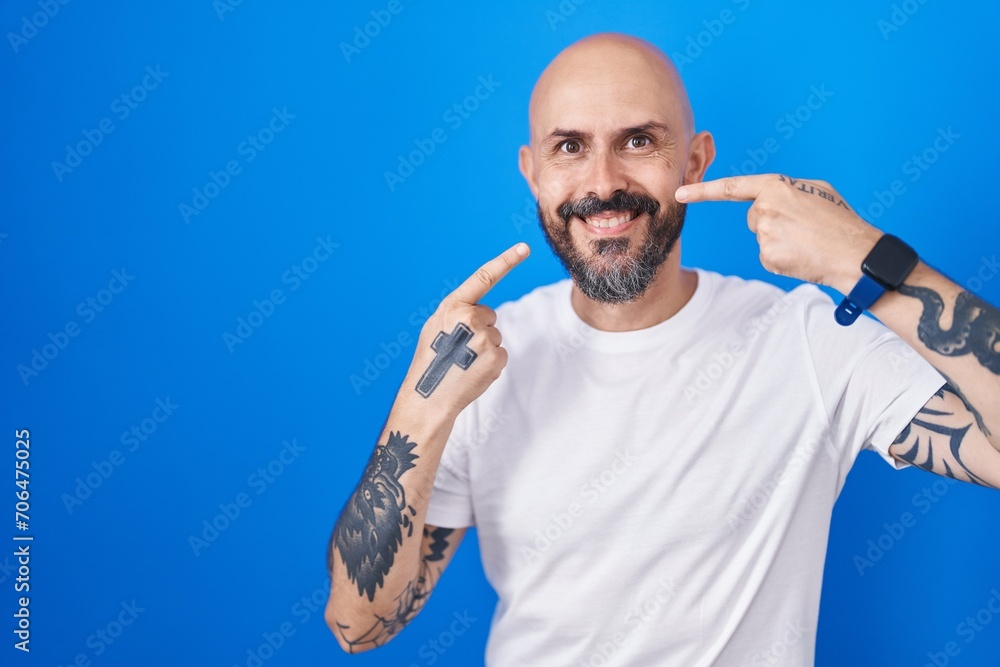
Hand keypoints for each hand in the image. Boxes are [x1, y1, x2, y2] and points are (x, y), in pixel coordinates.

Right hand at [403, 242, 529, 415]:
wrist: (430, 397)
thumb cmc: (431, 360)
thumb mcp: (436, 327)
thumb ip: (458, 313)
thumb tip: (483, 313)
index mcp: (453, 306)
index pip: (483, 277)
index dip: (506, 261)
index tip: (524, 248)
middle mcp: (470, 318)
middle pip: (489, 315)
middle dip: (479, 328)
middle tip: (459, 348)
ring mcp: (484, 338)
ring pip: (495, 336)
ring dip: (483, 348)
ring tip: (463, 363)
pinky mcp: (496, 357)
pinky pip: (500, 353)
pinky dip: (490, 363)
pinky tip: (473, 372)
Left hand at [675, 174, 882, 293]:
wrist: (855, 253)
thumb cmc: (840, 221)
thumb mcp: (817, 191)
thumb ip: (786, 191)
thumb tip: (767, 199)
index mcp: (776, 187)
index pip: (732, 187)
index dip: (703, 190)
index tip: (680, 192)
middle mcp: (765, 209)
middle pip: (753, 217)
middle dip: (772, 222)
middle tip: (803, 228)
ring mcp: (765, 234)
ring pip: (761, 237)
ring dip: (780, 241)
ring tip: (807, 241)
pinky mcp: (768, 256)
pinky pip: (767, 256)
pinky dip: (782, 258)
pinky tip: (802, 256)